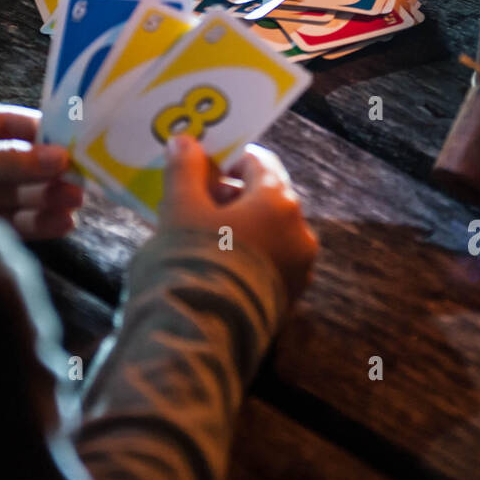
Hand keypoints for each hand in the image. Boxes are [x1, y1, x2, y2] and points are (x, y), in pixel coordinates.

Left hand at [0, 103, 81, 238]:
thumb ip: (5, 158)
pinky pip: (10, 223)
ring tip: (76, 202)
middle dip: (48, 170)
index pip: (3, 124)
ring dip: (47, 198)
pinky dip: (36, 224)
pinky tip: (62, 224)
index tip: (72, 140)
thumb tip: (58, 155)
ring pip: (16, 194)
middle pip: (15, 162)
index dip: (39, 131)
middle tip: (81, 178)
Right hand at [159, 135, 317, 307]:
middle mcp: (298, 231)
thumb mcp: (180, 208)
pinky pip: (269, 262)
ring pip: (268, 232)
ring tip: (199, 239)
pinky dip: (247, 256)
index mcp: (278, 201)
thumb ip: (184, 169)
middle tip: (193, 205)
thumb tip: (185, 141)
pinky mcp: (289, 299)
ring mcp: (298, 268)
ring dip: (238, 228)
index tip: (199, 172)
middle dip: (230, 196)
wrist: (201, 338)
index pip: (257, 161)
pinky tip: (214, 266)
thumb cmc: (191, 261)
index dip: (226, 161)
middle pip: (265, 197)